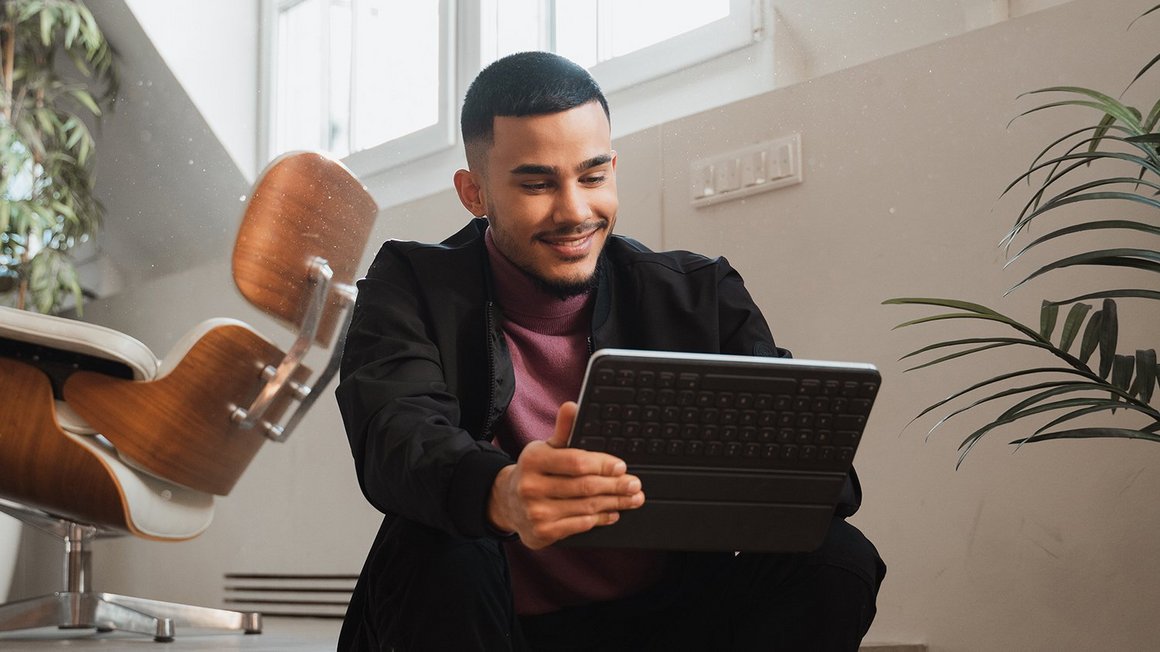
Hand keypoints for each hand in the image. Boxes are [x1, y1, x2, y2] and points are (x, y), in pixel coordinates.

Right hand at [487, 401, 644, 548]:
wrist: (508, 502)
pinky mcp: (542, 532)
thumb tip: (572, 407)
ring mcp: (536, 512)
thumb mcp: (546, 448)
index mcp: (534, 460)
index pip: (576, 462)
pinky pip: (580, 525)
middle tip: (635, 485)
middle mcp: (531, 486)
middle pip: (585, 486)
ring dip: (614, 503)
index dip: (602, 464)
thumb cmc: (535, 471)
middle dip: (615, 486)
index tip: (622, 467)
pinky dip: (600, 519)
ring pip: (586, 507)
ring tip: (632, 499)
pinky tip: (613, 513)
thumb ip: (563, 430)